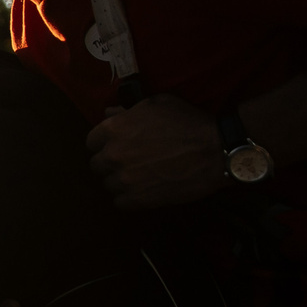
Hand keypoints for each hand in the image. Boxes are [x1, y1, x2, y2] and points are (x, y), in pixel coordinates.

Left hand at [86, 95, 227, 209]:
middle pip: (97, 165)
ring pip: (108, 184)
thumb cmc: (188, 122)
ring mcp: (125, 178)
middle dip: (110, 163)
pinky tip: (142, 189)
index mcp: (114, 129)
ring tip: (138, 176)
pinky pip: (120, 202)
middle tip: (129, 161)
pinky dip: (129, 198)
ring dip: (120, 181)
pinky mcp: (139, 199)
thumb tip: (109, 113)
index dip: (103, 143)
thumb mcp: (156, 104)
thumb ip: (127, 110)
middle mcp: (114, 154)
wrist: (214, 149)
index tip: (115, 145)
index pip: (91, 141)